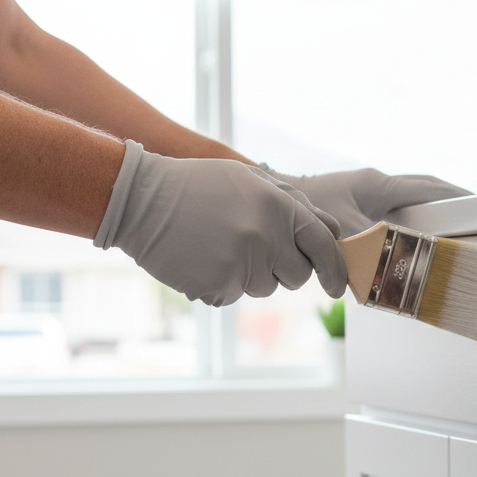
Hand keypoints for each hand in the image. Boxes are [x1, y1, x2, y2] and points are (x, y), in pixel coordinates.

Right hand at [96, 141, 346, 305]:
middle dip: (283, 270)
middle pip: (297, 277)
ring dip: (249, 275)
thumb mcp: (249, 180)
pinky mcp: (219, 286)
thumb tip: (332, 230)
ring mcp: (241, 265)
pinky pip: (234, 296)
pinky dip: (221, 284)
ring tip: (219, 246)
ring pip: (265, 288)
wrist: (139, 200)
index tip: (336, 286)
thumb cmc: (198, 187)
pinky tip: (202, 259)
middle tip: (253, 249)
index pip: (323, 245)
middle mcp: (265, 237)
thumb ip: (294, 204)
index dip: (334, 269)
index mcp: (278, 207)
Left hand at [259, 165, 471, 236]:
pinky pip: (395, 213)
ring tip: (451, 233)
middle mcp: (379, 185)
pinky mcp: (362, 205)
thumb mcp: (341, 232)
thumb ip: (365, 253)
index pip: (428, 188)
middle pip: (425, 192)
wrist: (279, 197)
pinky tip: (414, 242)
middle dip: (449, 204)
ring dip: (429, 214)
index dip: (455, 196)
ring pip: (411, 202)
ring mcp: (371, 193)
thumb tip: (383, 279)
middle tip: (473, 220)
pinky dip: (409, 225)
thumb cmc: (307, 207)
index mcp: (380, 185)